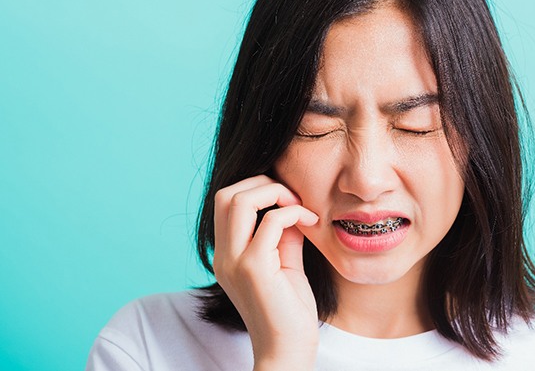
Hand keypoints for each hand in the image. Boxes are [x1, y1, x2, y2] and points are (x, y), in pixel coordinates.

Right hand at [213, 175, 319, 369]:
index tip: (286, 198)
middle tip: (292, 196)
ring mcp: (234, 261)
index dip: (255, 189)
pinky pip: (271, 222)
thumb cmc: (289, 312)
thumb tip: (291, 206)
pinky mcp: (253, 268)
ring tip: (299, 205)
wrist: (287, 352)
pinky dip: (292, 212)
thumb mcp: (284, 264)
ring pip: (240, 201)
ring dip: (274, 192)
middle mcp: (223, 256)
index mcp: (226, 254)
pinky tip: (311, 222)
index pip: (226, 202)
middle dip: (262, 183)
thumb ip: (283, 234)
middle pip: (227, 194)